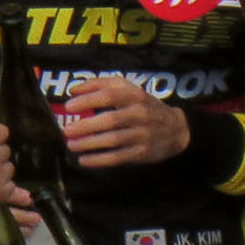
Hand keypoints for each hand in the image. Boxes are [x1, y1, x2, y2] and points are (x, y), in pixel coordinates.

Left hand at [57, 73, 190, 169]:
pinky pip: (118, 157)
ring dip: (89, 144)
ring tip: (72, 145)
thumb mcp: (129, 89)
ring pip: (112, 140)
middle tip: (67, 130)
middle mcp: (140, 114)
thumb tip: (73, 89)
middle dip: (86, 126)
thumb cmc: (144, 106)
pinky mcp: (142, 152)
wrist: (176, 129)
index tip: (69, 106)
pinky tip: (84, 160)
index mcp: (135, 96)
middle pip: (110, 120)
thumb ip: (101, 84)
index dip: (88, 100)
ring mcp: (142, 135)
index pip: (109, 95)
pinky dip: (99, 160)